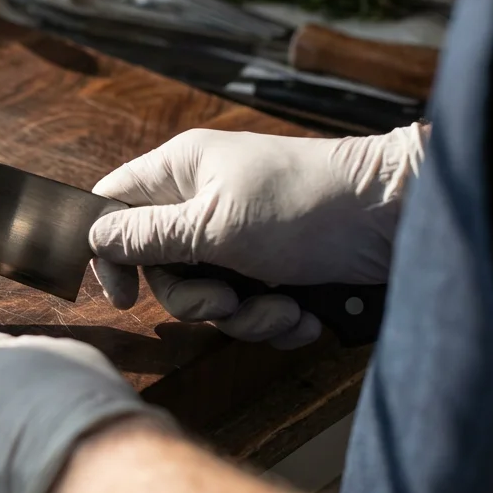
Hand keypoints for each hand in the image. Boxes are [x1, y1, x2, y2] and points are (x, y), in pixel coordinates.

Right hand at [89, 124, 424, 348]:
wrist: (397, 219)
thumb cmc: (304, 204)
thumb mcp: (214, 223)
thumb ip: (147, 234)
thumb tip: (94, 237)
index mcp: (180, 171)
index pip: (114, 204)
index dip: (109, 251)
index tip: (123, 294)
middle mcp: (203, 202)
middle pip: (161, 267)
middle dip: (196, 299)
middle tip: (226, 303)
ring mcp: (240, 237)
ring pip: (209, 296)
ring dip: (243, 317)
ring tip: (281, 311)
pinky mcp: (274, 269)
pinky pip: (249, 309)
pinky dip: (274, 321)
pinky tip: (303, 316)